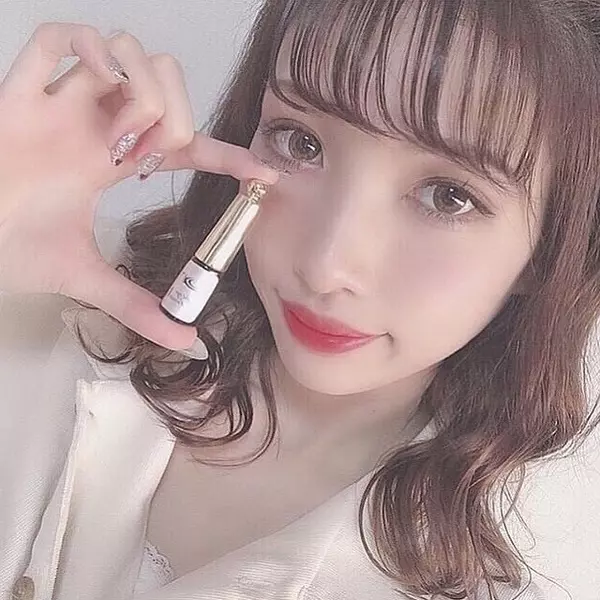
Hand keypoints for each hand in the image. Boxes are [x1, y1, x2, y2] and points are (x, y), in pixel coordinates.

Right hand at [0, 23, 277, 350]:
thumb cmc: (15, 253)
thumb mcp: (89, 278)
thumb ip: (138, 306)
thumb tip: (188, 342)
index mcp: (111, 163)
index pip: (185, 147)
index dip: (227, 155)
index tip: (263, 173)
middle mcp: (93, 127)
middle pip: (164, 82)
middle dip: (176, 116)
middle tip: (149, 158)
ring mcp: (60, 106)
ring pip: (127, 53)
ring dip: (140, 92)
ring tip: (116, 139)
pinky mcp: (20, 93)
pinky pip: (62, 37)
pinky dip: (91, 48)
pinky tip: (95, 86)